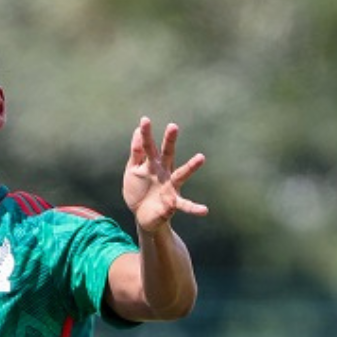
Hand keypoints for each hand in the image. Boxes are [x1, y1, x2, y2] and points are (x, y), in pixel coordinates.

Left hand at [122, 117, 208, 233]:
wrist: (142, 216)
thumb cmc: (138, 190)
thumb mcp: (132, 171)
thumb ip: (137, 153)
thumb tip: (138, 130)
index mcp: (153, 164)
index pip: (149, 146)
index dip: (146, 134)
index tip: (144, 120)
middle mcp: (164, 172)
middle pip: (167, 154)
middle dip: (170, 141)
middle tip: (172, 126)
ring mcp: (170, 186)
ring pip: (181, 174)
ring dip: (191, 166)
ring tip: (201, 157)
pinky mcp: (172, 203)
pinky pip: (185, 205)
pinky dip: (194, 208)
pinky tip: (205, 210)